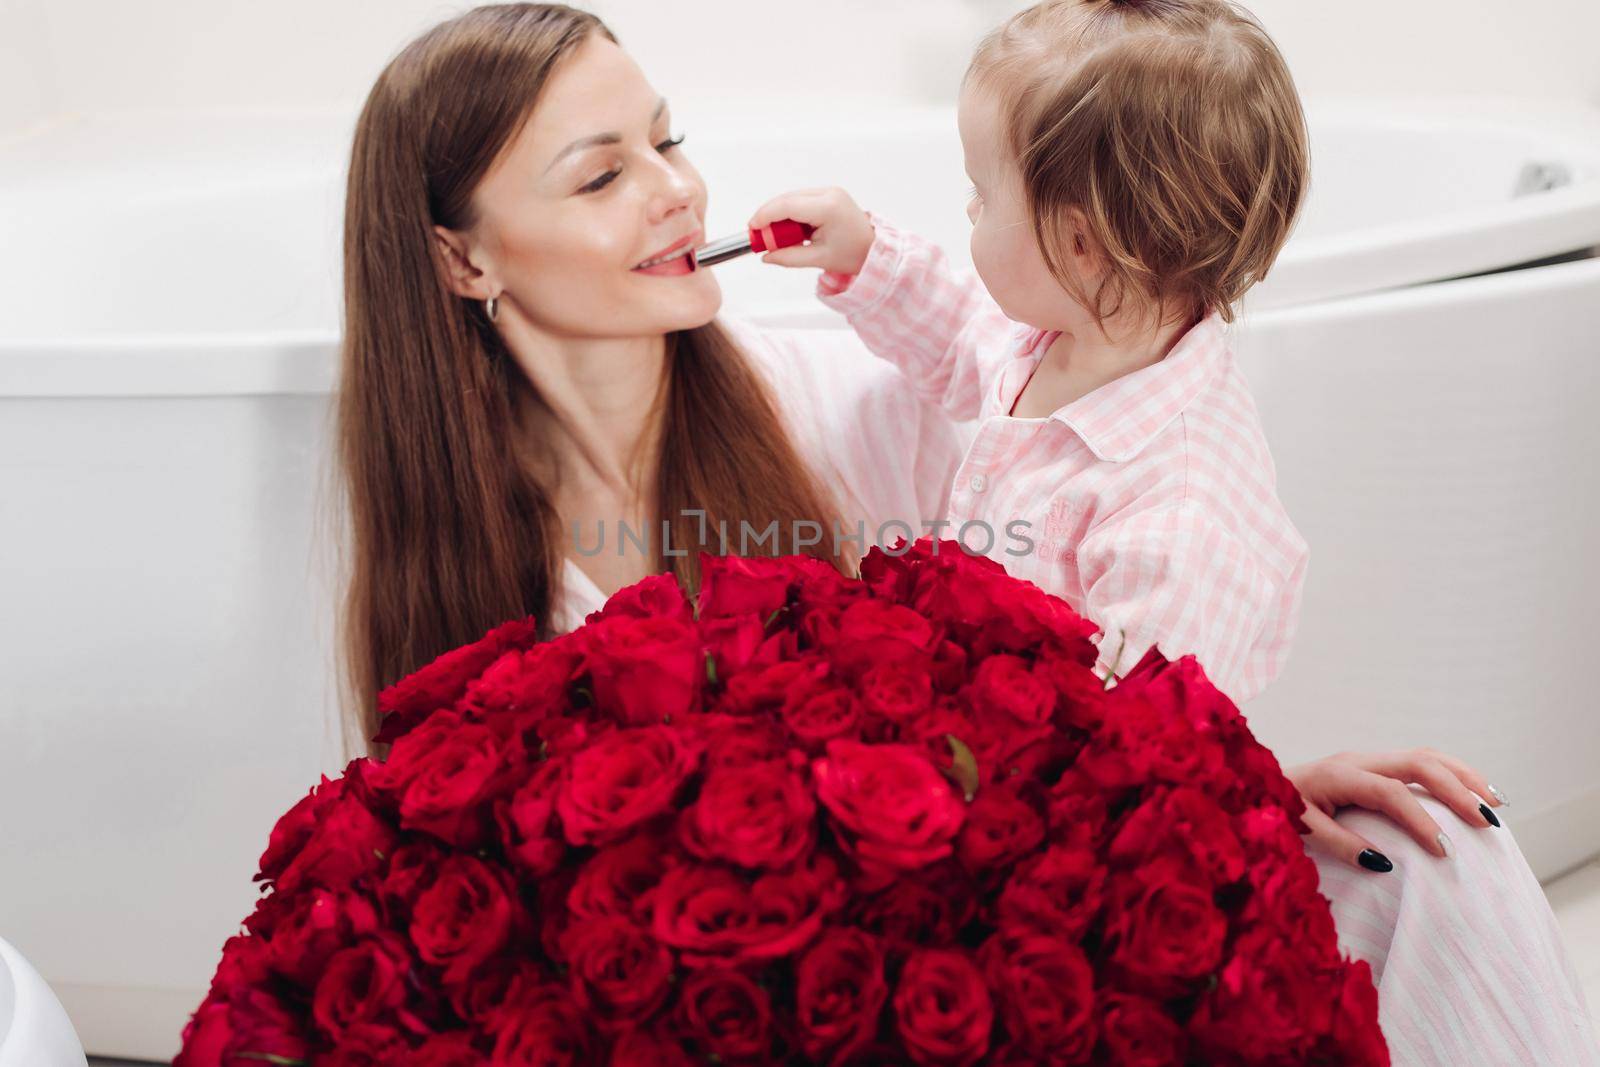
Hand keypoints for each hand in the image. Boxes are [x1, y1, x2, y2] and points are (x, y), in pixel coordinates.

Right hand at [748, 187, 874, 276]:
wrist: (874, 248)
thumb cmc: (853, 254)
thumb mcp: (819, 259)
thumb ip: (789, 257)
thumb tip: (766, 256)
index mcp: (829, 208)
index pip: (788, 206)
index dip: (766, 215)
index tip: (753, 228)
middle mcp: (829, 194)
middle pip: (787, 199)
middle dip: (769, 217)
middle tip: (760, 237)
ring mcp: (829, 191)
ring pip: (791, 198)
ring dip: (779, 216)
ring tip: (777, 238)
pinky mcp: (827, 194)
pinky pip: (800, 199)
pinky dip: (789, 213)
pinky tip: (789, 230)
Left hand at [1286, 748, 1505, 871]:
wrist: (1254, 786)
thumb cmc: (1274, 810)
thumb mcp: (1297, 830)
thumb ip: (1337, 844)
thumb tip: (1383, 863)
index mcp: (1338, 774)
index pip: (1391, 793)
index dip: (1420, 821)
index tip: (1444, 853)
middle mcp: (1357, 760)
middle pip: (1419, 763)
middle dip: (1457, 791)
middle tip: (1487, 824)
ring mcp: (1368, 759)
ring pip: (1426, 756)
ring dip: (1464, 777)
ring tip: (1496, 804)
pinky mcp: (1375, 765)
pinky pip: (1421, 762)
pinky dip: (1452, 775)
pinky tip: (1475, 794)